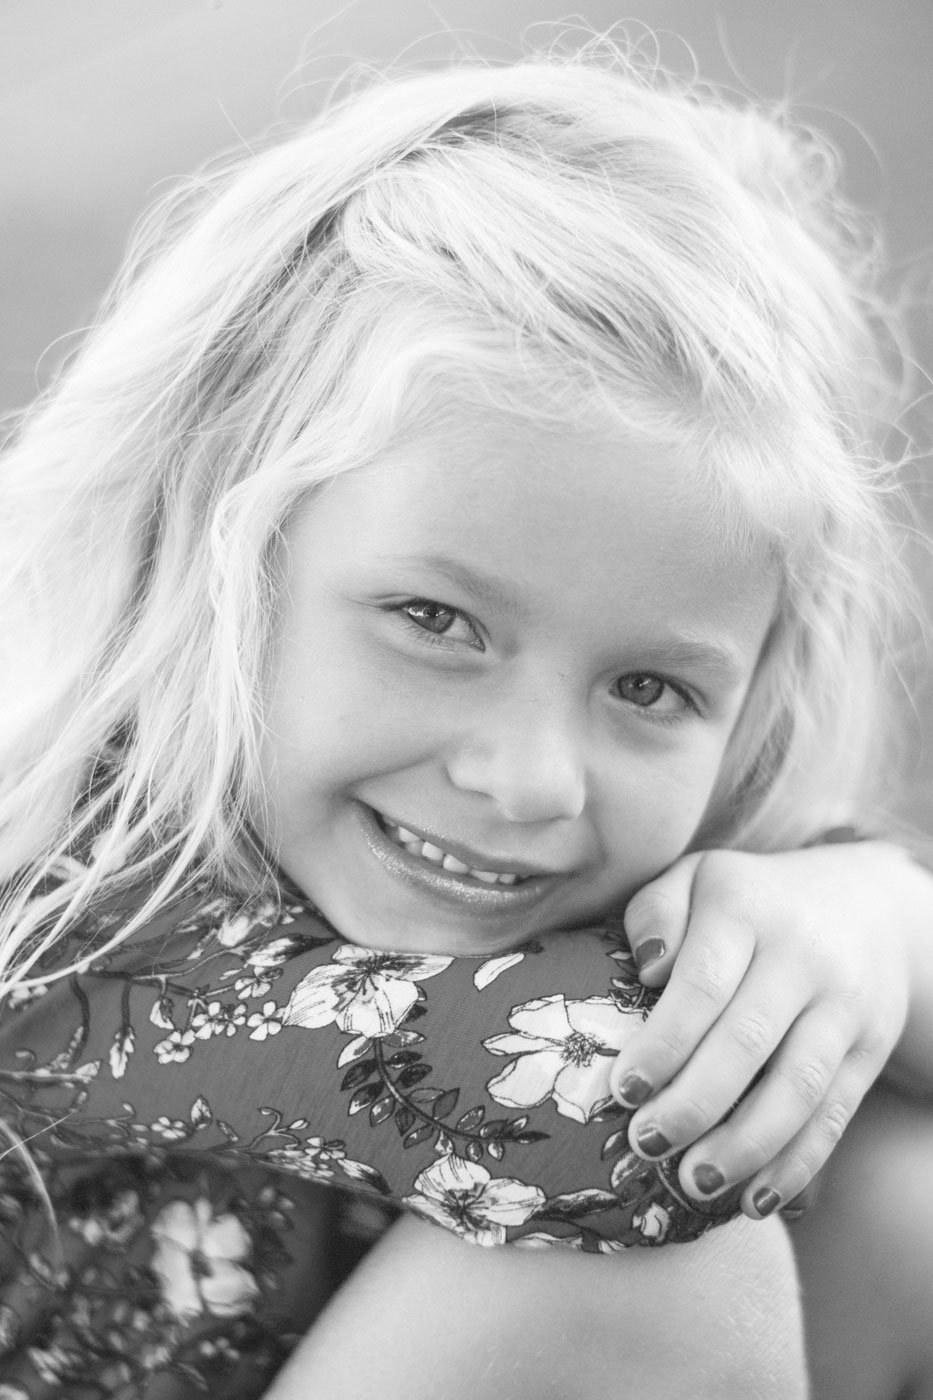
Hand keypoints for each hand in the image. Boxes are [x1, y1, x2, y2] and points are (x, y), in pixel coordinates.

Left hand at [608, 842, 917, 1219]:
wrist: (865, 906)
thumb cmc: (749, 903)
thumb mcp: (696, 880)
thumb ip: (655, 911)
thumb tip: (647, 968)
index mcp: (746, 908)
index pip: (702, 983)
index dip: (663, 1042)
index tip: (624, 1088)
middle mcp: (802, 956)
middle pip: (747, 1042)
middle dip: (693, 1104)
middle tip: (646, 1144)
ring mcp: (843, 1006)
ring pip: (797, 1088)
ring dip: (744, 1146)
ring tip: (694, 1182)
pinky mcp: (869, 1050)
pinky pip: (834, 1116)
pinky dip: (797, 1165)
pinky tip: (756, 1201)